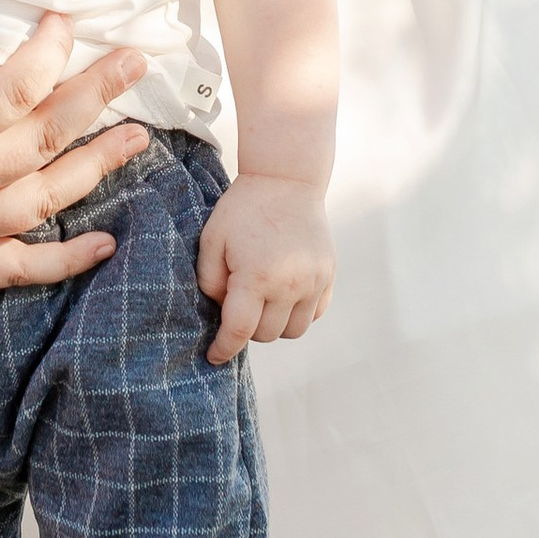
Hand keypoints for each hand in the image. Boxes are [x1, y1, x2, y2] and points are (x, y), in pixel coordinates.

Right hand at [0, 0, 153, 286]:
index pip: (11, 92)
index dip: (48, 52)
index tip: (62, 18)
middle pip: (42, 142)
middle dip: (96, 96)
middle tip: (138, 61)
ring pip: (43, 201)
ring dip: (97, 167)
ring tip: (139, 135)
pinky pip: (15, 269)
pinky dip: (64, 263)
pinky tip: (105, 245)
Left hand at [196, 173, 333, 364]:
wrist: (286, 181)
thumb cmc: (242, 210)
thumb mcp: (211, 240)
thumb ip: (210, 282)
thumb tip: (222, 312)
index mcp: (257, 276)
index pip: (239, 331)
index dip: (223, 349)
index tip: (214, 356)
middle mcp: (290, 283)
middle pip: (266, 335)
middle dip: (247, 330)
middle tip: (237, 306)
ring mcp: (314, 281)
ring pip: (293, 331)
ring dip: (274, 326)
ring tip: (261, 303)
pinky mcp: (328, 276)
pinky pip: (314, 315)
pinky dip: (297, 314)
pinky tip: (283, 296)